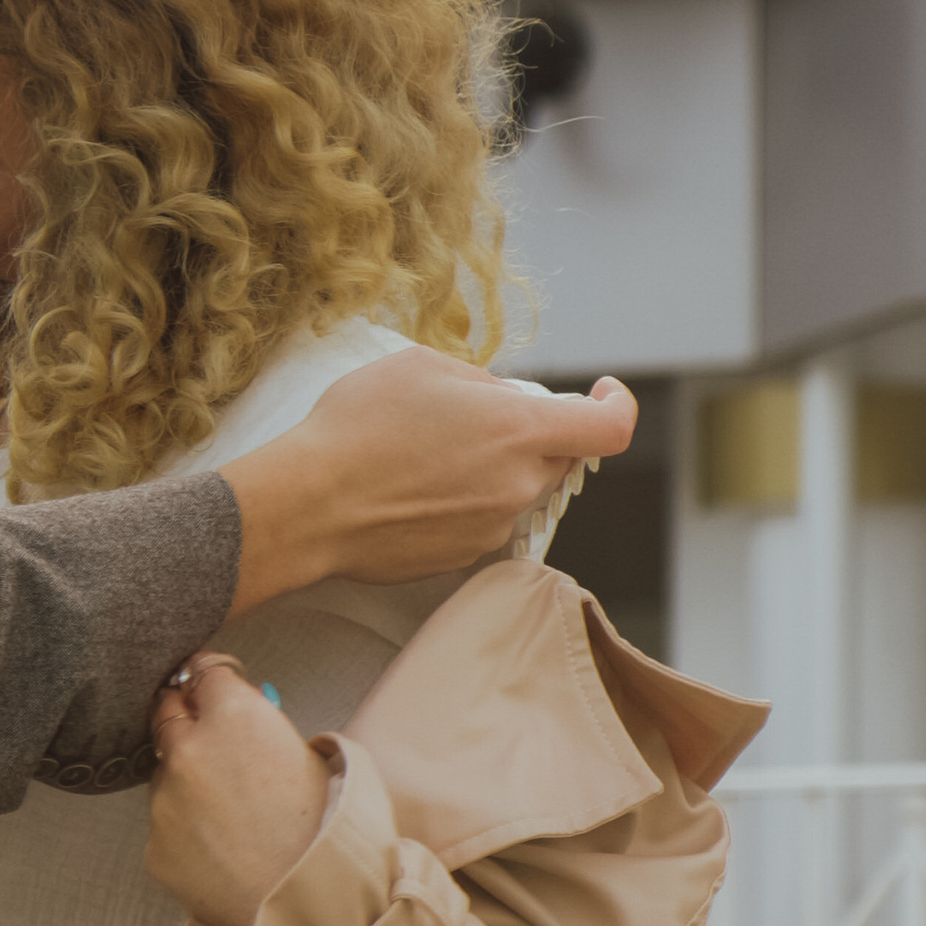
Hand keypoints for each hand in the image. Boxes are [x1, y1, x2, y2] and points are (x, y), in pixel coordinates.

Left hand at [147, 657, 330, 925]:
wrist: (313, 908)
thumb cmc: (325, 832)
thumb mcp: (311, 759)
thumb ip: (263, 726)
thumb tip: (240, 709)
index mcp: (235, 716)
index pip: (204, 671)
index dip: (212, 680)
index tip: (212, 685)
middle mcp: (190, 749)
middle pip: (167, 710)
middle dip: (184, 717)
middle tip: (206, 732)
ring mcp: (166, 800)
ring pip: (164, 773)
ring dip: (185, 779)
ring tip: (231, 813)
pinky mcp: (155, 845)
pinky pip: (166, 825)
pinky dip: (185, 830)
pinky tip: (222, 848)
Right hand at [221, 357, 635, 608]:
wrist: (307, 505)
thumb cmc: (356, 426)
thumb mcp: (420, 367)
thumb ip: (481, 381)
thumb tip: (500, 400)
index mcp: (519, 430)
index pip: (609, 428)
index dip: (619, 406)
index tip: (603, 393)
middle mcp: (517, 484)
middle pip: (557, 457)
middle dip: (530, 434)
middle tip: (469, 419)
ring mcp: (491, 527)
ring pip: (514, 488)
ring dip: (488, 469)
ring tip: (421, 455)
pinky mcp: (461, 558)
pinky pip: (479, 520)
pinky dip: (458, 502)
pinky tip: (407, 489)